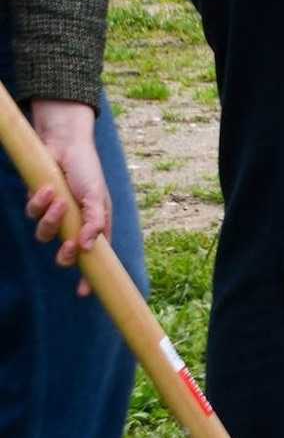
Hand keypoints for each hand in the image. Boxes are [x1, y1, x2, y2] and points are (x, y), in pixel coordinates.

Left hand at [26, 99, 109, 296]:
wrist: (64, 145)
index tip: (84, 292)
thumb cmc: (86, 171)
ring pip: (45, 235)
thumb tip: (88, 246)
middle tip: (67, 246)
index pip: (93, 256)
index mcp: (94, 224)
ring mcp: (55, 216)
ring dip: (51, 221)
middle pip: (65, 253)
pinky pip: (33, 215)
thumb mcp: (96, 197)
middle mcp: (74, 224)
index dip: (88, 275)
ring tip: (57, 202)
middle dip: (64, 254)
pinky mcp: (38, 205)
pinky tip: (45, 190)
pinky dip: (39, 203)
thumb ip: (94, 222)